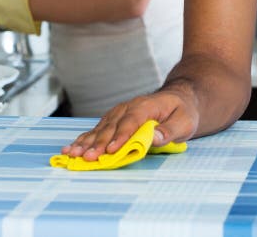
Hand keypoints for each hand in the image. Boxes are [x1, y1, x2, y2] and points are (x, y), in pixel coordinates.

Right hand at [61, 86, 198, 161]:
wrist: (179, 99)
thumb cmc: (183, 111)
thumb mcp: (184, 121)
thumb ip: (170, 130)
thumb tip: (154, 137)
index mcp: (146, 106)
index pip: (132, 121)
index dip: (121, 136)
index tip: (111, 151)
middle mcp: (129, 107)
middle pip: (112, 126)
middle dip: (99, 143)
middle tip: (87, 158)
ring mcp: (120, 112)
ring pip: (101, 127)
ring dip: (87, 141)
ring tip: (72, 153)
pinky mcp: (115, 119)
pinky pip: (99, 129)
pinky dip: (86, 138)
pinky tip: (73, 147)